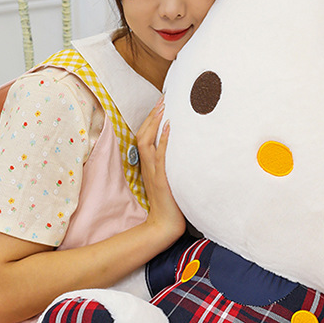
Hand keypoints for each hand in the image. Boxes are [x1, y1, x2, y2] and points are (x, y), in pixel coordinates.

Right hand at [136, 98, 185, 245]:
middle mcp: (148, 165)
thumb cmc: (170, 201)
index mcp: (149, 164)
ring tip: (163, 107)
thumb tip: (181, 149)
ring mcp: (154, 171)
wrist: (166, 223)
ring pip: (147, 141)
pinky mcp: (161, 179)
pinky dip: (164, 140)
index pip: (144, 137)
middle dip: (152, 115)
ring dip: (155, 122)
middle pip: (143, 134)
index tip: (160, 105)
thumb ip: (170, 164)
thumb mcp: (168, 178)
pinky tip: (169, 127)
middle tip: (162, 99)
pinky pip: (161, 156)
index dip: (150, 120)